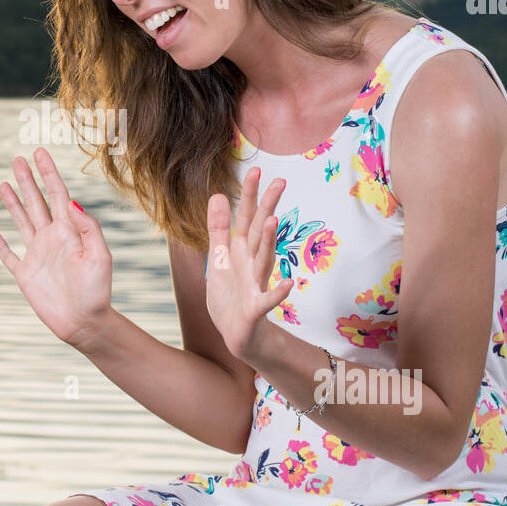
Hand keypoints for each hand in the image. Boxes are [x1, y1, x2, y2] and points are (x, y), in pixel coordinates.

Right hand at [0, 147, 113, 347]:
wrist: (85, 323)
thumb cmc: (97, 291)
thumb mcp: (100, 257)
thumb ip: (88, 228)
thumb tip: (70, 202)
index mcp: (69, 231)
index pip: (57, 194)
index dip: (48, 173)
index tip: (40, 153)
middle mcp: (52, 238)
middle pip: (36, 202)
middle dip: (28, 180)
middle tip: (18, 158)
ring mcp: (38, 255)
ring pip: (22, 221)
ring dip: (13, 203)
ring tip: (4, 183)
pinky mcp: (26, 275)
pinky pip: (10, 258)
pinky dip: (1, 248)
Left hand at [205, 166, 292, 361]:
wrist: (237, 335)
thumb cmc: (230, 295)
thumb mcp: (218, 258)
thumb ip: (218, 228)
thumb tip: (217, 194)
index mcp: (241, 251)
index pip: (246, 218)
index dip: (249, 195)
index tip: (256, 170)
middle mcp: (251, 263)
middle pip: (259, 232)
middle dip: (267, 206)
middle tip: (280, 181)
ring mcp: (256, 285)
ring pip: (263, 259)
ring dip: (268, 241)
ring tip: (272, 220)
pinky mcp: (255, 308)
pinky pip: (268, 300)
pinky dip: (278, 292)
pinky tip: (289, 283)